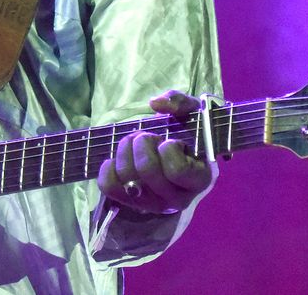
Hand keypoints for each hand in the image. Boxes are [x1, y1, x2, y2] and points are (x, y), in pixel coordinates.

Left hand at [96, 90, 214, 214]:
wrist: (172, 156)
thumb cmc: (185, 135)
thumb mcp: (191, 114)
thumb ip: (180, 102)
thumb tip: (156, 103)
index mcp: (199, 179)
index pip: (177, 169)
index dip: (168, 148)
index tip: (170, 141)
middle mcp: (178, 199)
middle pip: (147, 169)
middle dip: (141, 143)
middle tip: (146, 137)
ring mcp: (153, 204)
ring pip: (127, 175)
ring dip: (125, 149)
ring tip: (134, 145)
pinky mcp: (130, 203)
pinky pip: (108, 185)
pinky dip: (108, 167)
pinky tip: (119, 159)